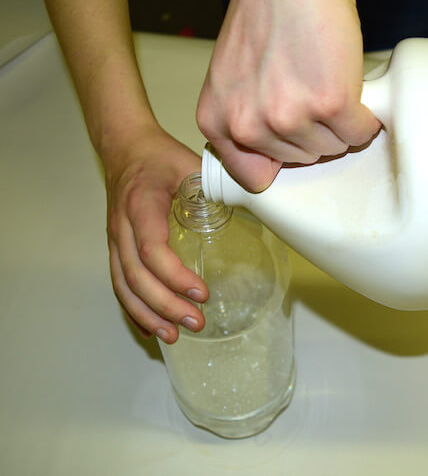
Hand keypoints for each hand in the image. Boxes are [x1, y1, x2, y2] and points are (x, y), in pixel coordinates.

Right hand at [104, 128, 207, 342]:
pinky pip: (119, 283)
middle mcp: (122, 227)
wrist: (124, 148)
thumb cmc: (159, 157)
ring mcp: (115, 239)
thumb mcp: (190, 163)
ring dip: (148, 314)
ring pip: (124, 285)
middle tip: (196, 322)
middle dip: (165, 305)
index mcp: (141, 206)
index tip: (203, 292)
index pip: (151, 250)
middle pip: (136, 276)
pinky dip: (134, 309)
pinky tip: (152, 329)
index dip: (175, 276)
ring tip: (174, 336)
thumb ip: (217, 185)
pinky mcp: (116, 248)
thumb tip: (256, 202)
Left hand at [196, 0, 380, 191]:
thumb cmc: (266, 8)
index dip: (282, 157)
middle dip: (315, 130)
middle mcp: (247, 124)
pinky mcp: (330, 104)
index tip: (294, 142)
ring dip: (341, 122)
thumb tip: (275, 154)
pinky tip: (352, 85)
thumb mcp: (234, 73)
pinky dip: (366, 113)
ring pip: (333, 148)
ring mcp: (289, 116)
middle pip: (302, 160)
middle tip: (313, 90)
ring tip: (329, 82)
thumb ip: (245, 115)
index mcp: (218, 119)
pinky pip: (361, 131)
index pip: (255, 176)